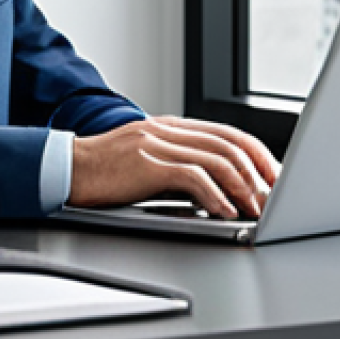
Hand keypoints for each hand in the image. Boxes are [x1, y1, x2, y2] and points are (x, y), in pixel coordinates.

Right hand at [68, 116, 280, 218]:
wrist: (66, 168)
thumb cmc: (104, 172)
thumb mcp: (146, 161)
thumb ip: (177, 165)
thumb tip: (216, 188)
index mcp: (169, 127)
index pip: (225, 132)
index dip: (255, 152)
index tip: (272, 174)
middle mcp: (166, 130)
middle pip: (227, 142)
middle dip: (257, 169)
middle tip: (274, 194)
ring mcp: (156, 144)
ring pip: (214, 158)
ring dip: (240, 186)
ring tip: (255, 208)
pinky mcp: (145, 164)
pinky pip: (190, 177)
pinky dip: (213, 195)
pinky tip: (224, 211)